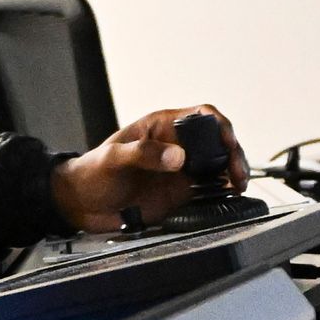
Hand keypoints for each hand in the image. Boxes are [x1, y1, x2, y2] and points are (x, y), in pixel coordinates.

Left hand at [52, 105, 247, 232]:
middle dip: (233, 153)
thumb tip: (178, 157)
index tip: (227, 142)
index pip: (201, 115)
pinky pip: (208, 189)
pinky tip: (228, 196)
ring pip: (217, 165)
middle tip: (237, 172)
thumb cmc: (91, 173)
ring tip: (238, 185)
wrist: (81, 204)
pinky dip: (222, 191)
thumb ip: (143, 154)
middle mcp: (176, 146)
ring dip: (232, 172)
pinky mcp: (180, 194)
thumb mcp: (113, 158)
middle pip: (217, 141)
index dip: (219, 125)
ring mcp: (180, 171)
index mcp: (162, 126)